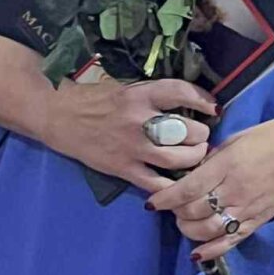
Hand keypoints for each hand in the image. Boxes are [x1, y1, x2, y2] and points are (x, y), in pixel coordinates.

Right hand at [42, 76, 215, 192]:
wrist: (58, 115)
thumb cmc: (95, 98)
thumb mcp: (127, 88)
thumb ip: (154, 96)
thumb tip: (188, 102)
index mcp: (141, 94)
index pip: (182, 92)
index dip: (203, 100)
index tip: (214, 107)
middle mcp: (139, 120)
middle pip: (186, 131)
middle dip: (202, 136)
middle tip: (203, 137)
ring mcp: (131, 147)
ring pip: (176, 159)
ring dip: (193, 160)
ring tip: (196, 157)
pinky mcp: (122, 168)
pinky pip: (154, 183)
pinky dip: (171, 186)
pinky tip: (178, 183)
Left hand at [145, 112, 273, 262]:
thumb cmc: (270, 136)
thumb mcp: (236, 139)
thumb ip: (212, 160)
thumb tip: (191, 176)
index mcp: (229, 163)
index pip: (189, 188)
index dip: (166, 198)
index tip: (151, 202)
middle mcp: (236, 188)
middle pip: (195, 211)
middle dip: (176, 212)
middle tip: (171, 207)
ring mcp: (248, 207)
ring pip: (209, 230)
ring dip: (189, 230)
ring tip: (184, 222)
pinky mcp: (259, 220)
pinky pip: (231, 241)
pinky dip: (211, 251)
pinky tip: (197, 254)